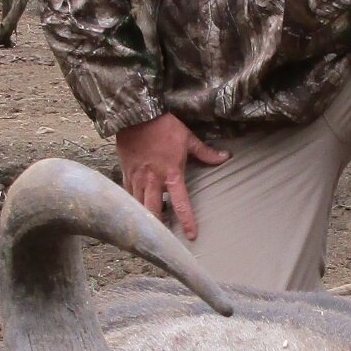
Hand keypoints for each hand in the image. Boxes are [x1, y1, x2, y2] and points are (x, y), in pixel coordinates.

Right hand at [115, 111, 229, 239]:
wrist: (136, 114)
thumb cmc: (164, 126)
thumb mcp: (187, 138)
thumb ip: (205, 152)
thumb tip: (225, 157)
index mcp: (171, 174)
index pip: (181, 203)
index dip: (187, 221)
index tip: (192, 236)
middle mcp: (153, 180)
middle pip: (153, 211)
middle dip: (158, 226)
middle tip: (164, 237)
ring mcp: (137, 178)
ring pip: (138, 205)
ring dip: (145, 216)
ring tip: (150, 226)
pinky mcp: (125, 173)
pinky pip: (128, 193)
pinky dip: (132, 201)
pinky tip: (135, 207)